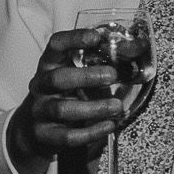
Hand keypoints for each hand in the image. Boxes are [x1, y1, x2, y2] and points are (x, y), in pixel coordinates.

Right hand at [4, 29, 147, 173]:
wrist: (34, 127)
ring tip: (117, 106)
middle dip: (86, 76)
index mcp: (49, 64)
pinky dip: (91, 131)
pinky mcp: (45, 134)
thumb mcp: (74, 73)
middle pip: (57, 78)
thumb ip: (99, 62)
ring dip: (93, 107)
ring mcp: (40, 111)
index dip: (74, 39)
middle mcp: (41, 85)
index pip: (56, 45)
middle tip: (112, 75)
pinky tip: (109, 125)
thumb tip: (139, 47)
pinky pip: (68, 136)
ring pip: (62, 109)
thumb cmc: (64, 92)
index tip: (95, 38)